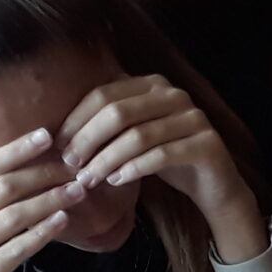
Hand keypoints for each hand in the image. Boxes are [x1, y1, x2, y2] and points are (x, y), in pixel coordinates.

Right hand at [0, 127, 79, 271]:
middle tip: (76, 169)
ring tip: (78, 192)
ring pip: (13, 216)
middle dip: (43, 175)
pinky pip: (17, 248)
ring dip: (50, 201)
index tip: (49, 135)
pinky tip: (63, 220)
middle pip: (3, 188)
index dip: (18, 149)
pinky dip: (42, 232)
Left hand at [59, 75, 251, 231]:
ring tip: (89, 179)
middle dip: (88, 140)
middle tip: (70, 165)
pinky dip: (133, 169)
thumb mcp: (135, 135)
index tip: (58, 146)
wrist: (214, 186)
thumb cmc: (167, 160)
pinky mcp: (207, 145)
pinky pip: (161, 156)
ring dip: (107, 160)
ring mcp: (194, 119)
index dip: (77, 120)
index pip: (104, 95)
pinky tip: (116, 182)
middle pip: (118, 112)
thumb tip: (56, 132)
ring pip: (137, 136)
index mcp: (153, 84)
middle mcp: (175, 95)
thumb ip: (108, 124)